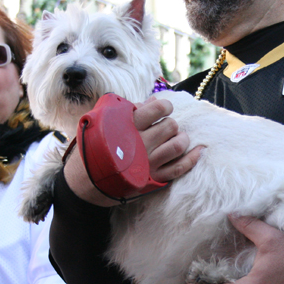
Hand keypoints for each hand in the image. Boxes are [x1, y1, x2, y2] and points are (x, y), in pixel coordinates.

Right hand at [64, 96, 202, 205]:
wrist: (84, 182)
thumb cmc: (94, 149)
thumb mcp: (104, 123)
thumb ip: (129, 111)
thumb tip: (154, 100)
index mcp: (128, 127)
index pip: (158, 109)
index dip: (165, 107)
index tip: (163, 109)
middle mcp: (140, 144)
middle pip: (170, 127)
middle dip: (170, 125)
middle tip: (164, 129)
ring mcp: (148, 163)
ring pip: (178, 146)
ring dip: (182, 139)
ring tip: (178, 138)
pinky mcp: (152, 179)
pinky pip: (179, 168)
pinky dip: (192, 158)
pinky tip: (199, 150)